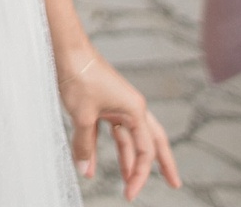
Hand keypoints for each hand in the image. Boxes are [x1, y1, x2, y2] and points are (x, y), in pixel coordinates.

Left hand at [60, 51, 181, 199]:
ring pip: (128, 138)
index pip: (145, 151)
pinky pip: (107, 130)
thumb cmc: (80, 76)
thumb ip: (84, 145)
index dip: (140, 175)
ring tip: (128, 181)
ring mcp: (118, 105)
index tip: (130, 194)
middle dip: (162, 164)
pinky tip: (93, 164)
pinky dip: (102, 147)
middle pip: (152, 142)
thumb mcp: (82, 115)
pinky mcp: (102, 103)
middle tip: (174, 184)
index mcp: (135, 110)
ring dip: (127, 160)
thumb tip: (84, 170)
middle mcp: (132, 108)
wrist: (66, 49)